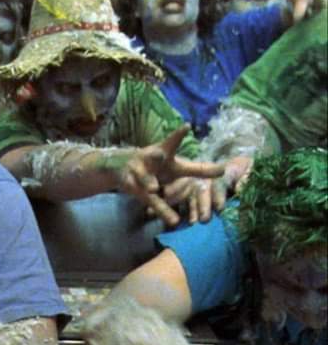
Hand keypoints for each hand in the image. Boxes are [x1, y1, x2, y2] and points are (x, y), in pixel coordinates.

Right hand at [104, 125, 224, 226]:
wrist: (121, 168)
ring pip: (146, 179)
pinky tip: (166, 218)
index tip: (186, 126)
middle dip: (154, 155)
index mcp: (164, 152)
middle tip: (159, 152)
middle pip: (156, 156)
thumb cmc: (156, 167)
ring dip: (148, 182)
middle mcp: (150, 160)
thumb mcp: (176, 167)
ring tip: (153, 188)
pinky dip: (161, 210)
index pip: (172, 142)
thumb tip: (224, 170)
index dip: (178, 135)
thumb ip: (198, 169)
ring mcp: (139, 172)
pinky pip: (149, 200)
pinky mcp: (132, 186)